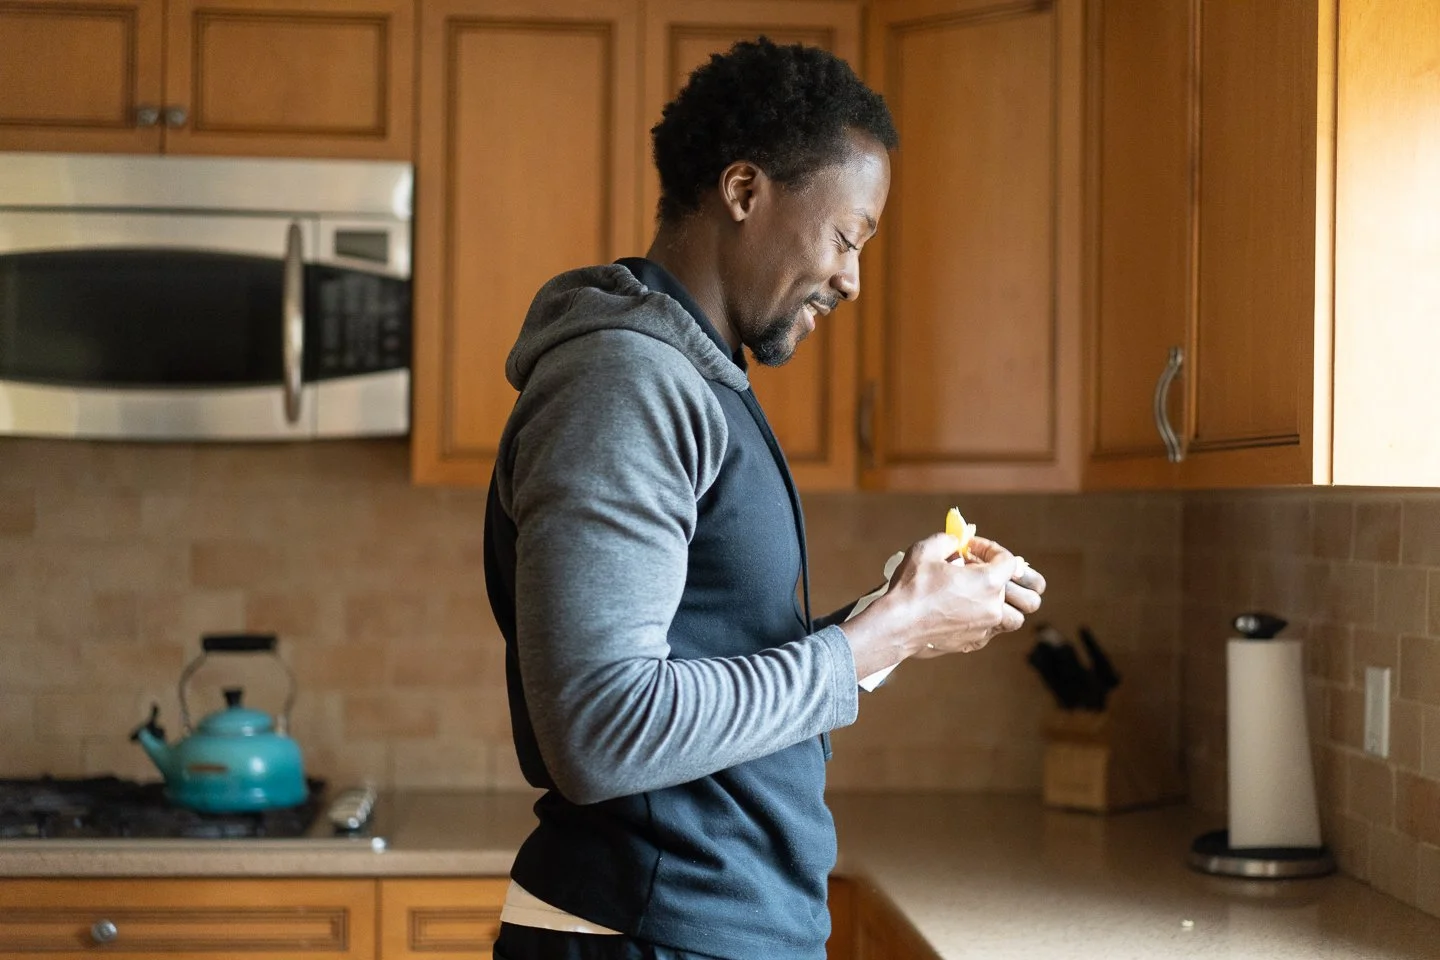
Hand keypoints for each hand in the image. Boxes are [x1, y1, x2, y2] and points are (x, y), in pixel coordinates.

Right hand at [844, 534, 1033, 678]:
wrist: (896, 625)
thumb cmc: (911, 587)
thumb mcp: (926, 550)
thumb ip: (948, 540)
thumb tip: (957, 541)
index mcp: (989, 581)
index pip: (1010, 562)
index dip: (991, 549)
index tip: (972, 549)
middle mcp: (994, 606)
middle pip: (1030, 597)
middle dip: (1019, 583)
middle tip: (997, 575)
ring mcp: (986, 627)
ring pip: (1016, 619)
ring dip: (1007, 606)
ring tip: (988, 596)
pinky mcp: (975, 641)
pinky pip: (992, 631)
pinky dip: (988, 620)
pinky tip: (969, 610)